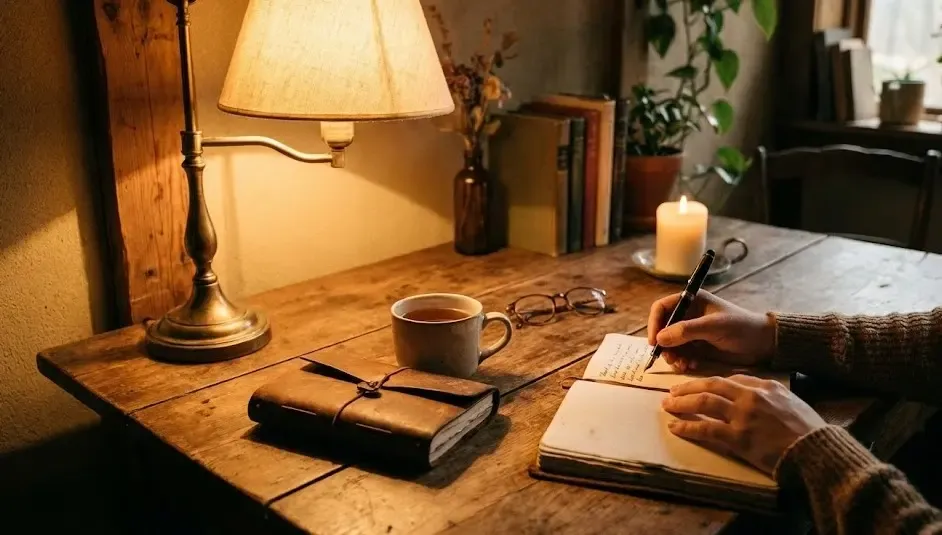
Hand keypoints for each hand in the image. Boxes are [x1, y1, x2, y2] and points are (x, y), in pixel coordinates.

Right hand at [647, 291, 775, 371]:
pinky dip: (681, 361)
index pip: (662, 308)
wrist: (763, 344)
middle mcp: (688, 315)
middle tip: (670, 358)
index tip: (655, 342)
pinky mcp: (697, 347)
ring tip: (682, 365)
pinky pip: (680, 354)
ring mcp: (692, 332)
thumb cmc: (741, 327)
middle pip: (663, 328)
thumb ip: (686, 330)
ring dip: (672, 355)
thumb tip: (660, 338)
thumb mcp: (714, 326)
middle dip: (664, 344)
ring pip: (670, 344)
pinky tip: (690, 366)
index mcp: (691, 301)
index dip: (654, 323)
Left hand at [662, 375, 826, 474]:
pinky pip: (706, 429)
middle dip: (689, 387)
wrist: (816, 451)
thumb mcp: (790, 402)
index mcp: (764, 386)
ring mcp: (743, 416)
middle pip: (711, 385)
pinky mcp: (738, 437)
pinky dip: (687, 427)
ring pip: (703, 402)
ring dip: (682, 403)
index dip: (710, 382)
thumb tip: (749, 394)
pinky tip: (675, 427)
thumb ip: (768, 395)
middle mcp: (751, 396)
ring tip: (668, 405)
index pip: (730, 378)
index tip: (698, 385)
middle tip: (673, 391)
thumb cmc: (808, 430)